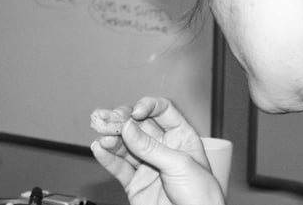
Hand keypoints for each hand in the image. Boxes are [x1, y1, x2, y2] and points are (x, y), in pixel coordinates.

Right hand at [90, 97, 223, 204]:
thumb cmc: (202, 198)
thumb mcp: (180, 166)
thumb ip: (150, 147)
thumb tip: (128, 128)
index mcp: (181, 138)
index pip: (162, 111)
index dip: (147, 106)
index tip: (135, 112)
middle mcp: (163, 148)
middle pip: (138, 125)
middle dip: (120, 120)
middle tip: (107, 119)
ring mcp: (148, 165)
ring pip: (124, 144)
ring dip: (111, 138)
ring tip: (101, 136)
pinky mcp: (135, 183)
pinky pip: (118, 166)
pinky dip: (106, 157)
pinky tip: (99, 149)